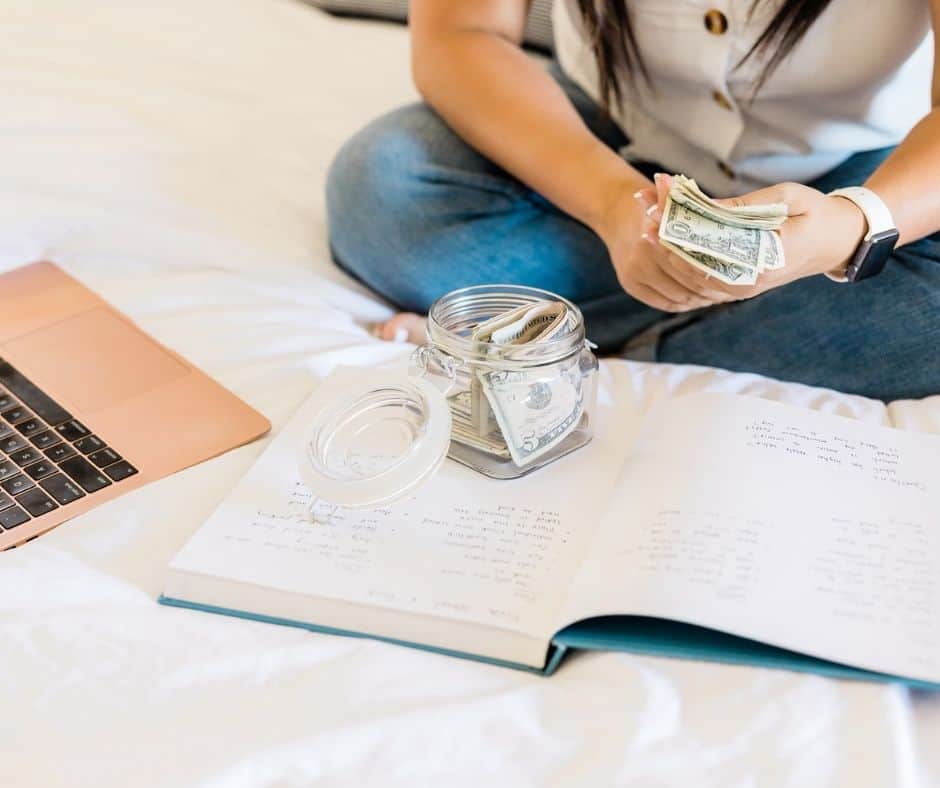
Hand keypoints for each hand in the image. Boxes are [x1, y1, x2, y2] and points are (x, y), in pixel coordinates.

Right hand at [596, 176, 735, 311]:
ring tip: (720, 295)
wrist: (614, 211)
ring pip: (680, 297)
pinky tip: (700, 299)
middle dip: (714, 289)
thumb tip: (720, 208)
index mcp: (657, 234)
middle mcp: (643, 256)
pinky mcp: (630, 284)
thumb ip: (691, 206)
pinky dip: (686, 304)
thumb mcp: (672, 201)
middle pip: (689, 284)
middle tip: (733, 290)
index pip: (695, 264)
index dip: (717, 273)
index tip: (736, 277)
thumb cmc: (653, 205)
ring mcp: (635, 272)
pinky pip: (666, 303)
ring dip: (702, 299)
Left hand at [630, 176, 868, 309]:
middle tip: (643, 205)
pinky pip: (697, 279)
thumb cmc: (814, 213)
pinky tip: (661, 237)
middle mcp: (747, 282)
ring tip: (645, 216)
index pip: (710, 245)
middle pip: (692, 262)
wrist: (835, 242)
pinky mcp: (733, 288)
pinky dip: (676, 258)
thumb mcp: (786, 197)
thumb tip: (702, 206)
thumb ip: (744, 205)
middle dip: (664, 234)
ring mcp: (738, 289)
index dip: (680, 226)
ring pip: (689, 275)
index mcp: (764, 260)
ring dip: (664, 247)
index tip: (659, 205)